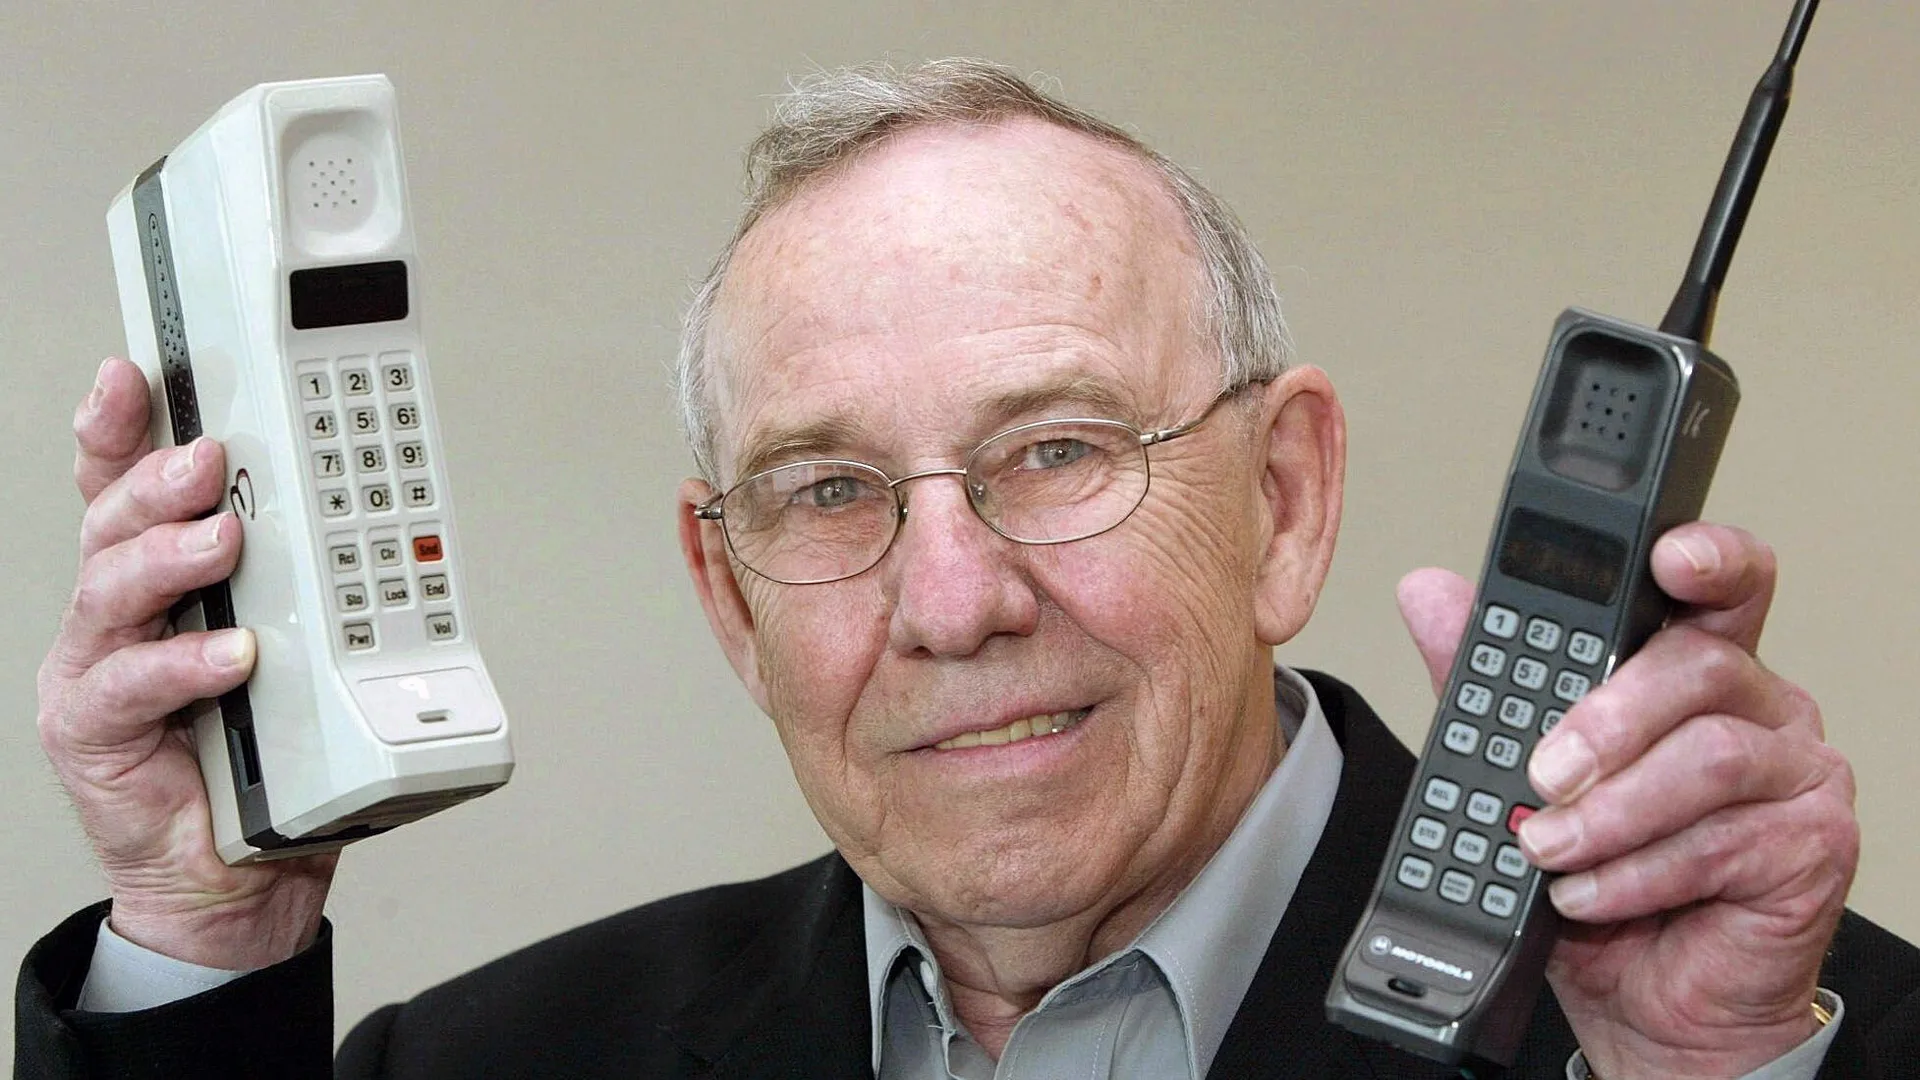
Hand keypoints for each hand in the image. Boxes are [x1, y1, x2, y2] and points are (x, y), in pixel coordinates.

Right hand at [36, 357, 336, 970]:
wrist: (242, 869)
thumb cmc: (266, 749)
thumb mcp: (299, 644)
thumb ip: (309, 583)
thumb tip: (385, 515)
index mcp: (161, 578)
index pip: (126, 486)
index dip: (120, 427)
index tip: (136, 372)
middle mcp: (118, 614)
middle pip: (111, 520)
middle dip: (156, 478)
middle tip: (210, 458)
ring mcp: (98, 669)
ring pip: (109, 591)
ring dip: (168, 556)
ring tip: (221, 539)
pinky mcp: (93, 732)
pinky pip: (129, 687)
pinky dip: (183, 666)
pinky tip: (230, 655)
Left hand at [1398, 523, 1854, 1079]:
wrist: (1646, 1003)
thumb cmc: (1599, 880)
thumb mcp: (1521, 773)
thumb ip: (1484, 679)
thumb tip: (1431, 595)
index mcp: (1695, 670)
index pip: (1720, 587)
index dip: (1707, 556)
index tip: (1668, 555)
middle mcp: (1760, 708)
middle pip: (1699, 666)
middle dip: (1606, 719)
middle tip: (1542, 774)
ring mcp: (1798, 773)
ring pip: (1709, 757)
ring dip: (1610, 810)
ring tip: (1548, 848)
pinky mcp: (1814, 846)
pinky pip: (1720, 843)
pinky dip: (1635, 873)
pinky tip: (1588, 893)